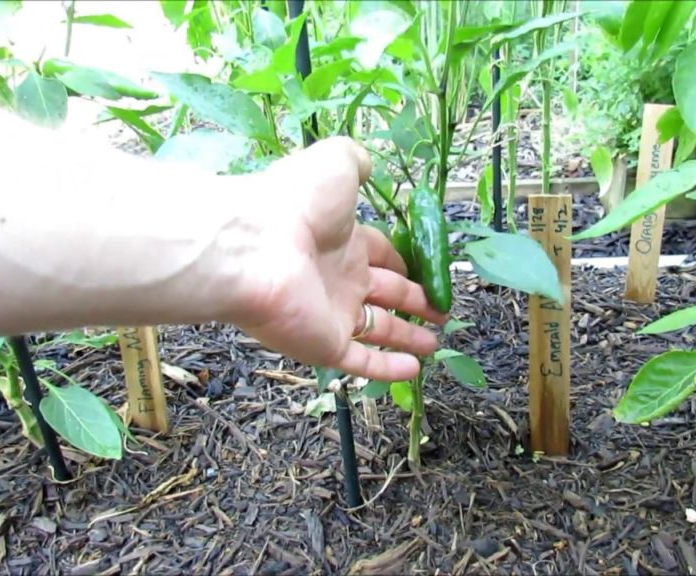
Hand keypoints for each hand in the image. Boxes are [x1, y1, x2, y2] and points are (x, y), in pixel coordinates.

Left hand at [221, 137, 447, 381]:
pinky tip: (415, 369)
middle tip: (441, 311)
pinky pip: (362, 361)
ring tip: (435, 345)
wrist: (254, 248)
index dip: (404, 263)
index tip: (427, 273)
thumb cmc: (298, 204)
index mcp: (343, 241)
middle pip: (385, 293)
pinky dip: (388, 369)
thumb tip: (368, 165)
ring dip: (408, 337)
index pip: (381, 255)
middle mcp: (338, 278)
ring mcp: (331, 315)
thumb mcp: (334, 164)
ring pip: (378, 330)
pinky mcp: (325, 345)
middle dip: (415, 301)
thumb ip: (355, 162)